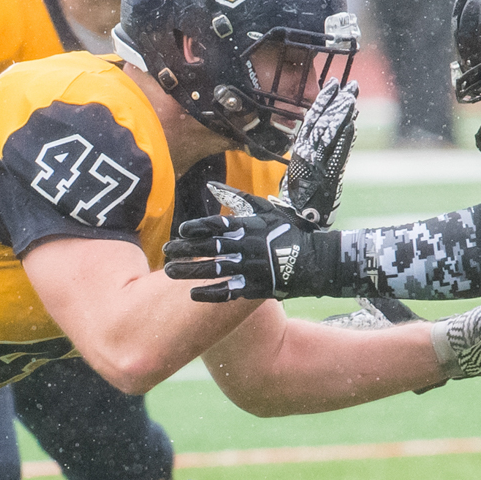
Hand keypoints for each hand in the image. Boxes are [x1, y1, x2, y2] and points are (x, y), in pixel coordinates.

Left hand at [164, 211, 330, 300]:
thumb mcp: (267, 209)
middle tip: (166, 251)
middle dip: (184, 250)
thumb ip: (238, 198)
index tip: (181, 231)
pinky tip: (192, 294)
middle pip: (208, 248)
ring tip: (170, 271)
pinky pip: (227, 292)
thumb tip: (211, 185)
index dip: (196, 229)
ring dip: (189, 271)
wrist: (314, 261)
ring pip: (213, 270)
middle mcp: (246, 247)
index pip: (216, 226)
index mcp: (248, 226)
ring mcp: (249, 268)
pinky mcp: (254, 287)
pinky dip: (209, 293)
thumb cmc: (289, 231)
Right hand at [275, 78, 357, 226]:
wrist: (297, 219)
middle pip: (323, 122)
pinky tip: (352, 124)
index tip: (333, 85)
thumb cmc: (298, 197)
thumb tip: (328, 130)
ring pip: (331, 134)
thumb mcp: (299, 171)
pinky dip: (345, 138)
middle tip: (351, 85)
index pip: (312, 118)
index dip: (322, 101)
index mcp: (300, 149)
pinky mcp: (328, 175)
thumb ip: (309, 152)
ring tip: (353, 97)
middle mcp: (308, 153)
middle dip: (337, 102)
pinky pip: (338, 153)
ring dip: (342, 115)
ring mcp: (318, 163)